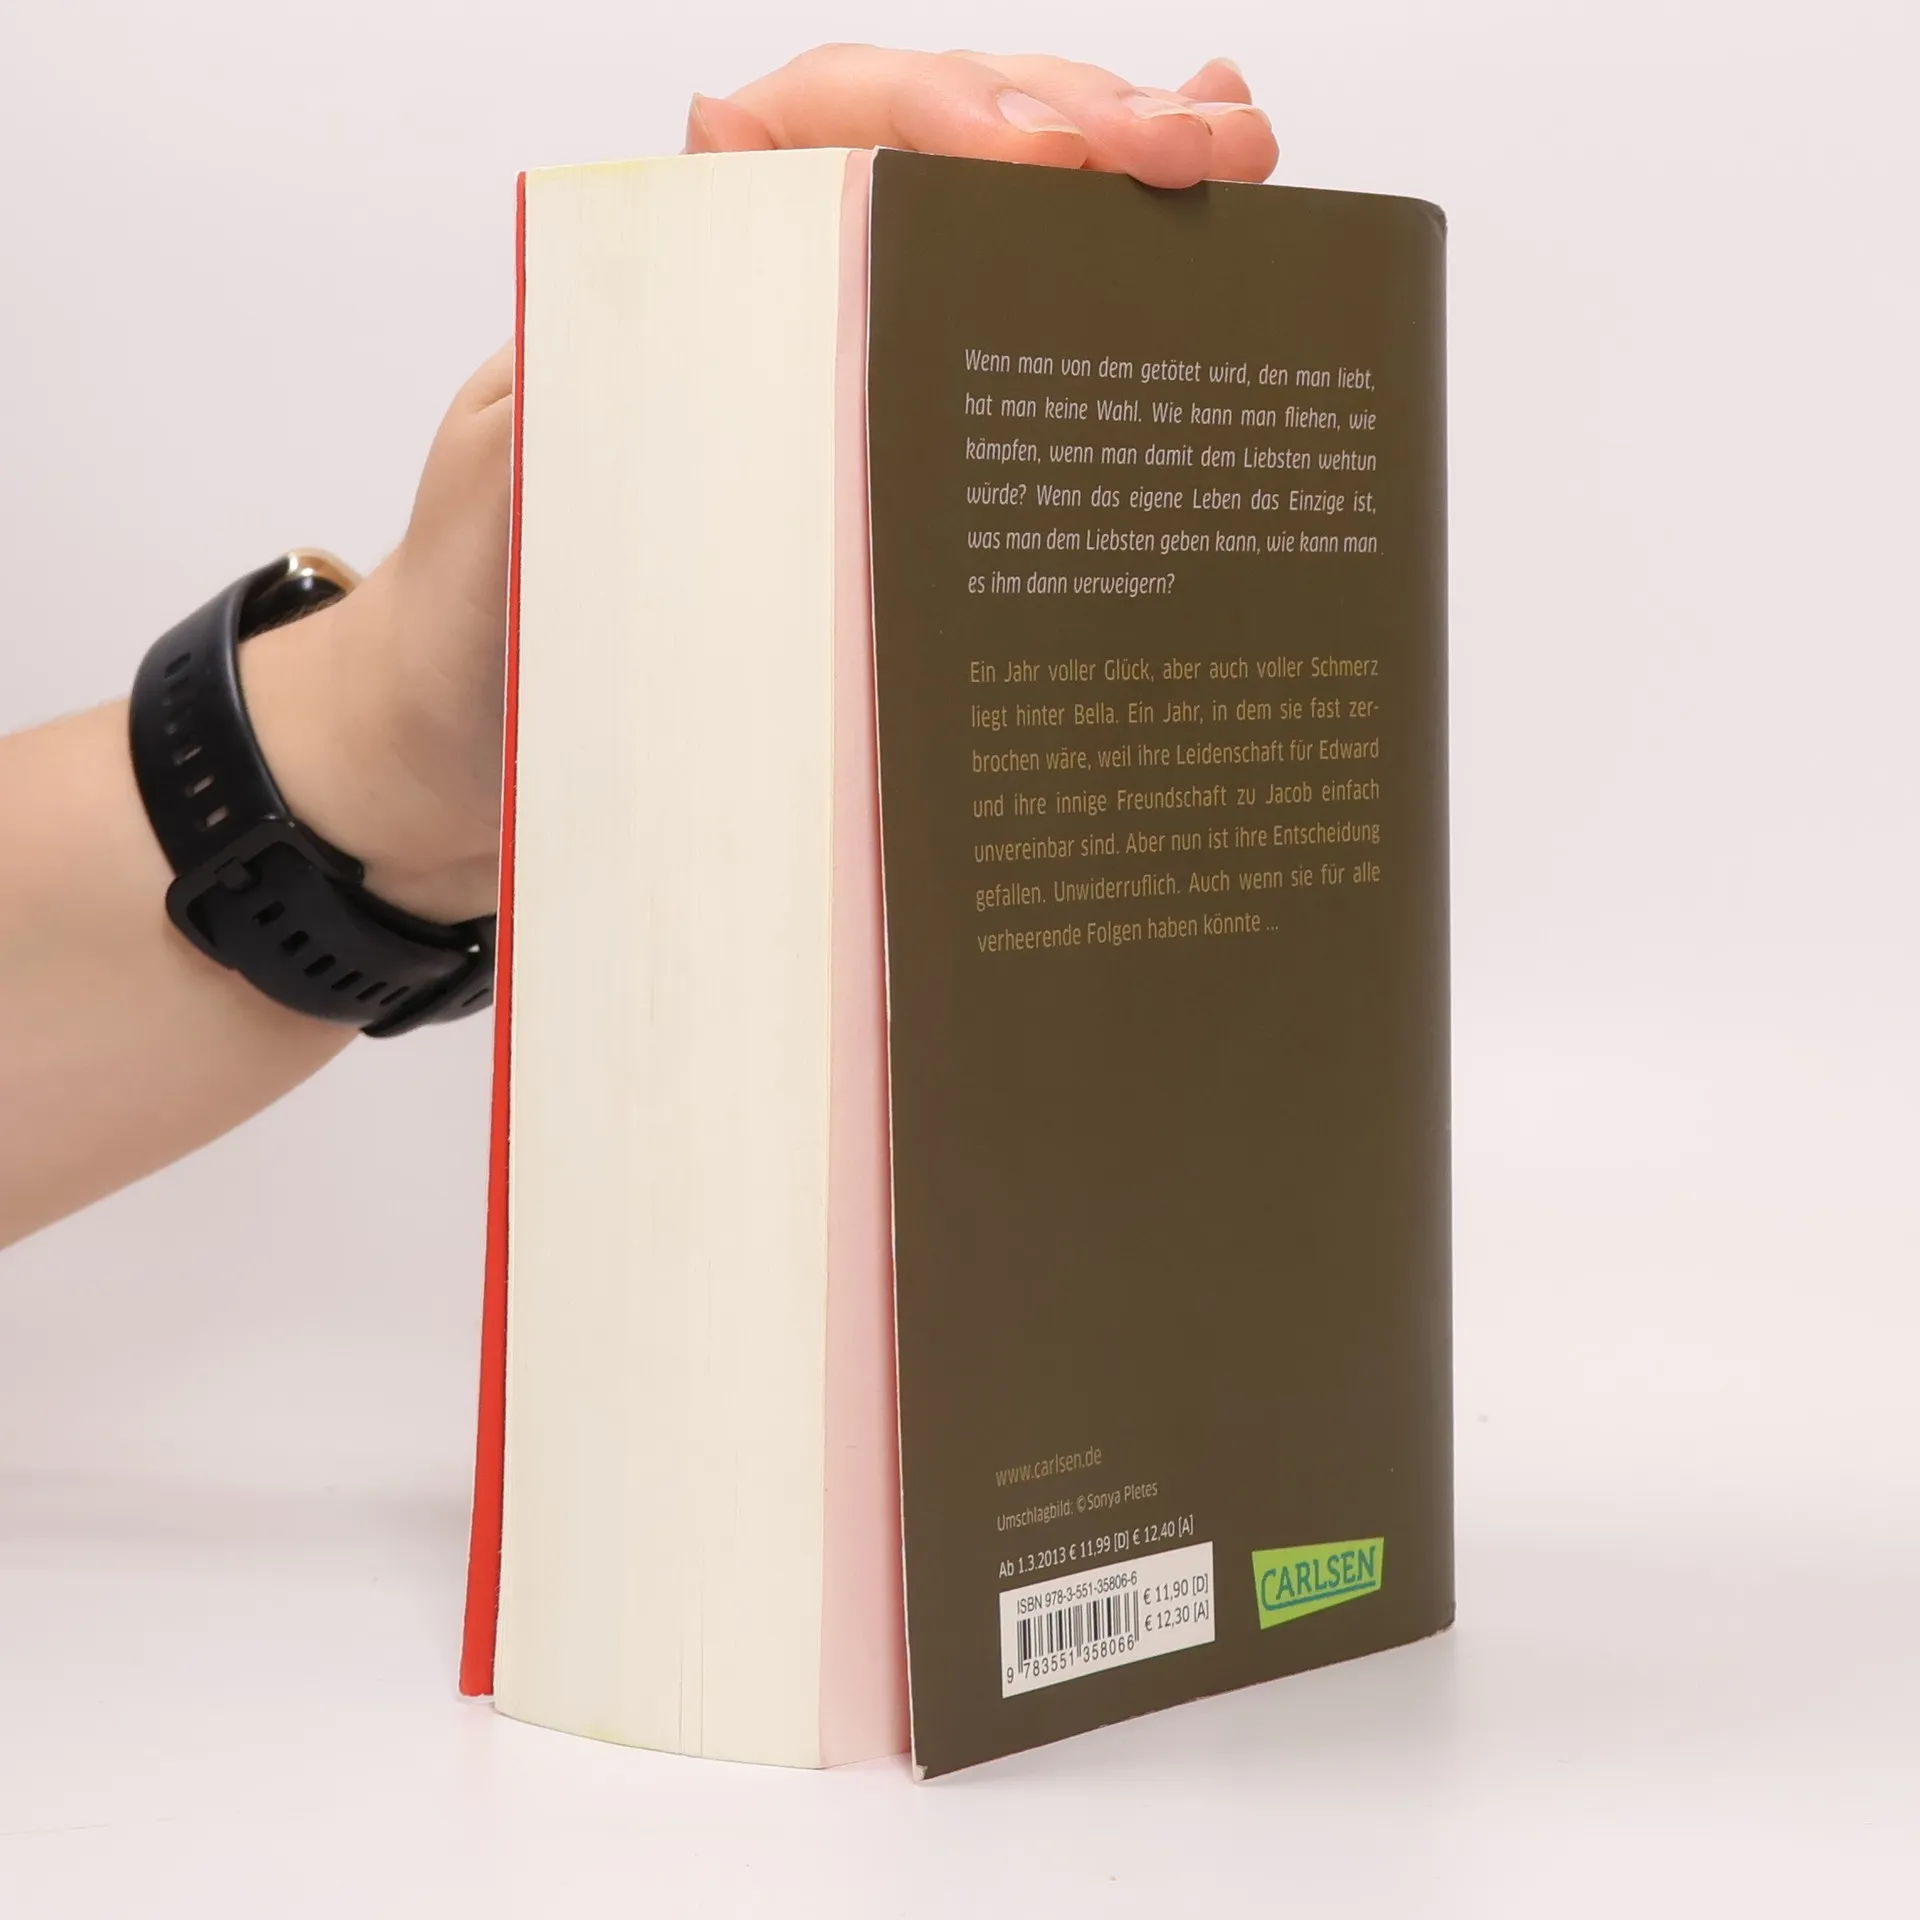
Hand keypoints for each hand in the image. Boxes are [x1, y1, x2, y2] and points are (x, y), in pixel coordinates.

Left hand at [245, 46, 1276, 924]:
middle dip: (1083, 135)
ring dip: (1107, 208)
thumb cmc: (460, 636)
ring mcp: (821, 397)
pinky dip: (1078, 335)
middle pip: (934, 169)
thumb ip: (602, 391)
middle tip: (1217, 155)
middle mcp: (758, 317)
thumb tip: (746, 329)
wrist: (441, 766)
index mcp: (669, 284)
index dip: (950, 119)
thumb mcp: (515, 504)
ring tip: (1234, 174)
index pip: (822, 134)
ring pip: (975, 258)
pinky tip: (1174, 293)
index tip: (1061, 153)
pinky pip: (974, 388)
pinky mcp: (857, 489)